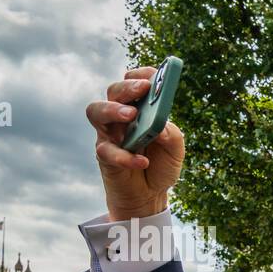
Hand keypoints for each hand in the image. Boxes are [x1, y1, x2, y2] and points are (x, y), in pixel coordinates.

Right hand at [87, 66, 184, 221]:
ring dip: (112, 110)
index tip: (155, 75)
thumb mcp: (176, 151)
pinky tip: (142, 161)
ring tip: (131, 115)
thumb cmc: (161, 166)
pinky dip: (125, 156)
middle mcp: (120, 116)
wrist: (149, 196)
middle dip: (127, 87)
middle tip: (143, 89)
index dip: (142, 75)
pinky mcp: (104, 155)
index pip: (134, 82)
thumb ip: (173, 136)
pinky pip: (107, 150)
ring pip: (96, 111)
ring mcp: (109, 133)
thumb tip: (161, 126)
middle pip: (113, 91)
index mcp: (140, 109)